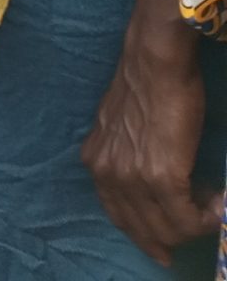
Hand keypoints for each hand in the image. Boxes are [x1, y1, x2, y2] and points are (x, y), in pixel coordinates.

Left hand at [84, 20, 217, 259]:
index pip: (118, 215)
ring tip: (213, 210)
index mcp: (96, 161)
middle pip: (142, 227)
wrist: (153, 62)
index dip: (142, 235)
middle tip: (197, 235)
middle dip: (170, 239)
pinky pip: (187, 216)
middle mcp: (107, 173)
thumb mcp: (120, 126)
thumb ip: (126, 154)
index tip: (161, 249)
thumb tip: (150, 179)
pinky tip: (219, 207)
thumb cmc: (145, 86)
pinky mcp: (162, 176)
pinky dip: (207, 218)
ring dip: (195, 226)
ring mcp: (133, 177)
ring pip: (168, 227)